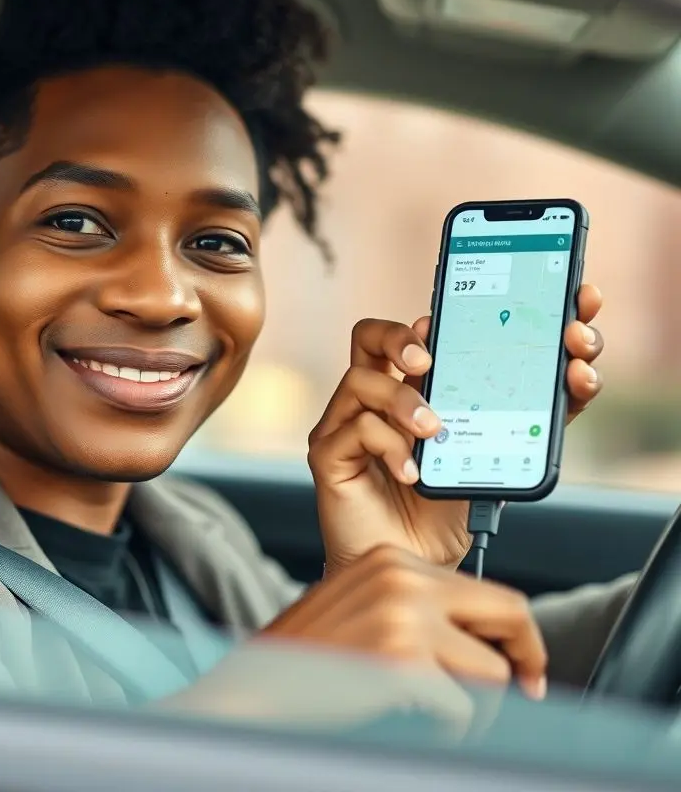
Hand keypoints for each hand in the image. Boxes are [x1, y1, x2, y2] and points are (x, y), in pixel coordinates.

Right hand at [262, 546, 546, 721]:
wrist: (252, 689)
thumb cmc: (305, 661)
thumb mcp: (363, 609)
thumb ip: (417, 609)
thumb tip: (489, 641)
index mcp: (390, 557)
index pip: (486, 589)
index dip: (514, 633)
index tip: (523, 666)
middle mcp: (400, 575)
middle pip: (509, 612)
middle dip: (527, 657)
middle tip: (531, 691)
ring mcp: (402, 616)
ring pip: (494, 672)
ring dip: (481, 706)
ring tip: (444, 719)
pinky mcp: (401, 663)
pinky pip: (465, 710)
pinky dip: (452, 731)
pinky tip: (416, 728)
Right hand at [310, 284, 603, 569]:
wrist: (413, 570)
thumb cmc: (441, 515)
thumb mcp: (482, 457)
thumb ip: (506, 417)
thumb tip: (564, 380)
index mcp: (404, 392)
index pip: (407, 337)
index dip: (431, 321)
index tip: (457, 326)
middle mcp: (369, 402)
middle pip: (367, 337)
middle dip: (399, 336)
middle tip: (427, 358)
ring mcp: (343, 426)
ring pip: (360, 380)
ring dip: (402, 401)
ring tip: (432, 431)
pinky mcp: (328, 456)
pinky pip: (355, 429)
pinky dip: (390, 446)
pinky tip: (411, 473)